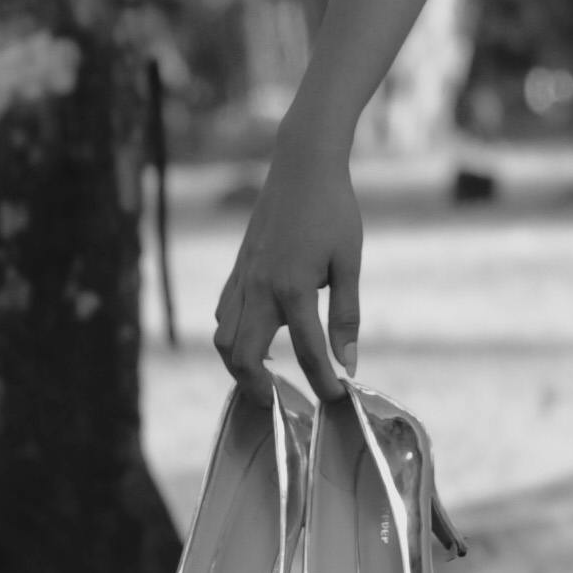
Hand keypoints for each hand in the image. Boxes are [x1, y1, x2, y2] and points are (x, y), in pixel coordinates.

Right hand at [213, 130, 362, 401]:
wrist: (302, 165)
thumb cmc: (333, 210)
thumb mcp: (348, 263)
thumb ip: (346, 315)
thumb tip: (349, 362)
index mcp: (291, 288)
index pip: (306, 351)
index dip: (322, 382)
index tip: (336, 399)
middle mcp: (258, 288)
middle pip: (241, 358)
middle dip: (257, 390)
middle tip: (280, 407)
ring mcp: (242, 279)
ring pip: (223, 338)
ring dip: (239, 366)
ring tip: (265, 381)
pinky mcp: (237, 269)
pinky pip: (223, 314)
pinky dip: (233, 337)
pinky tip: (256, 340)